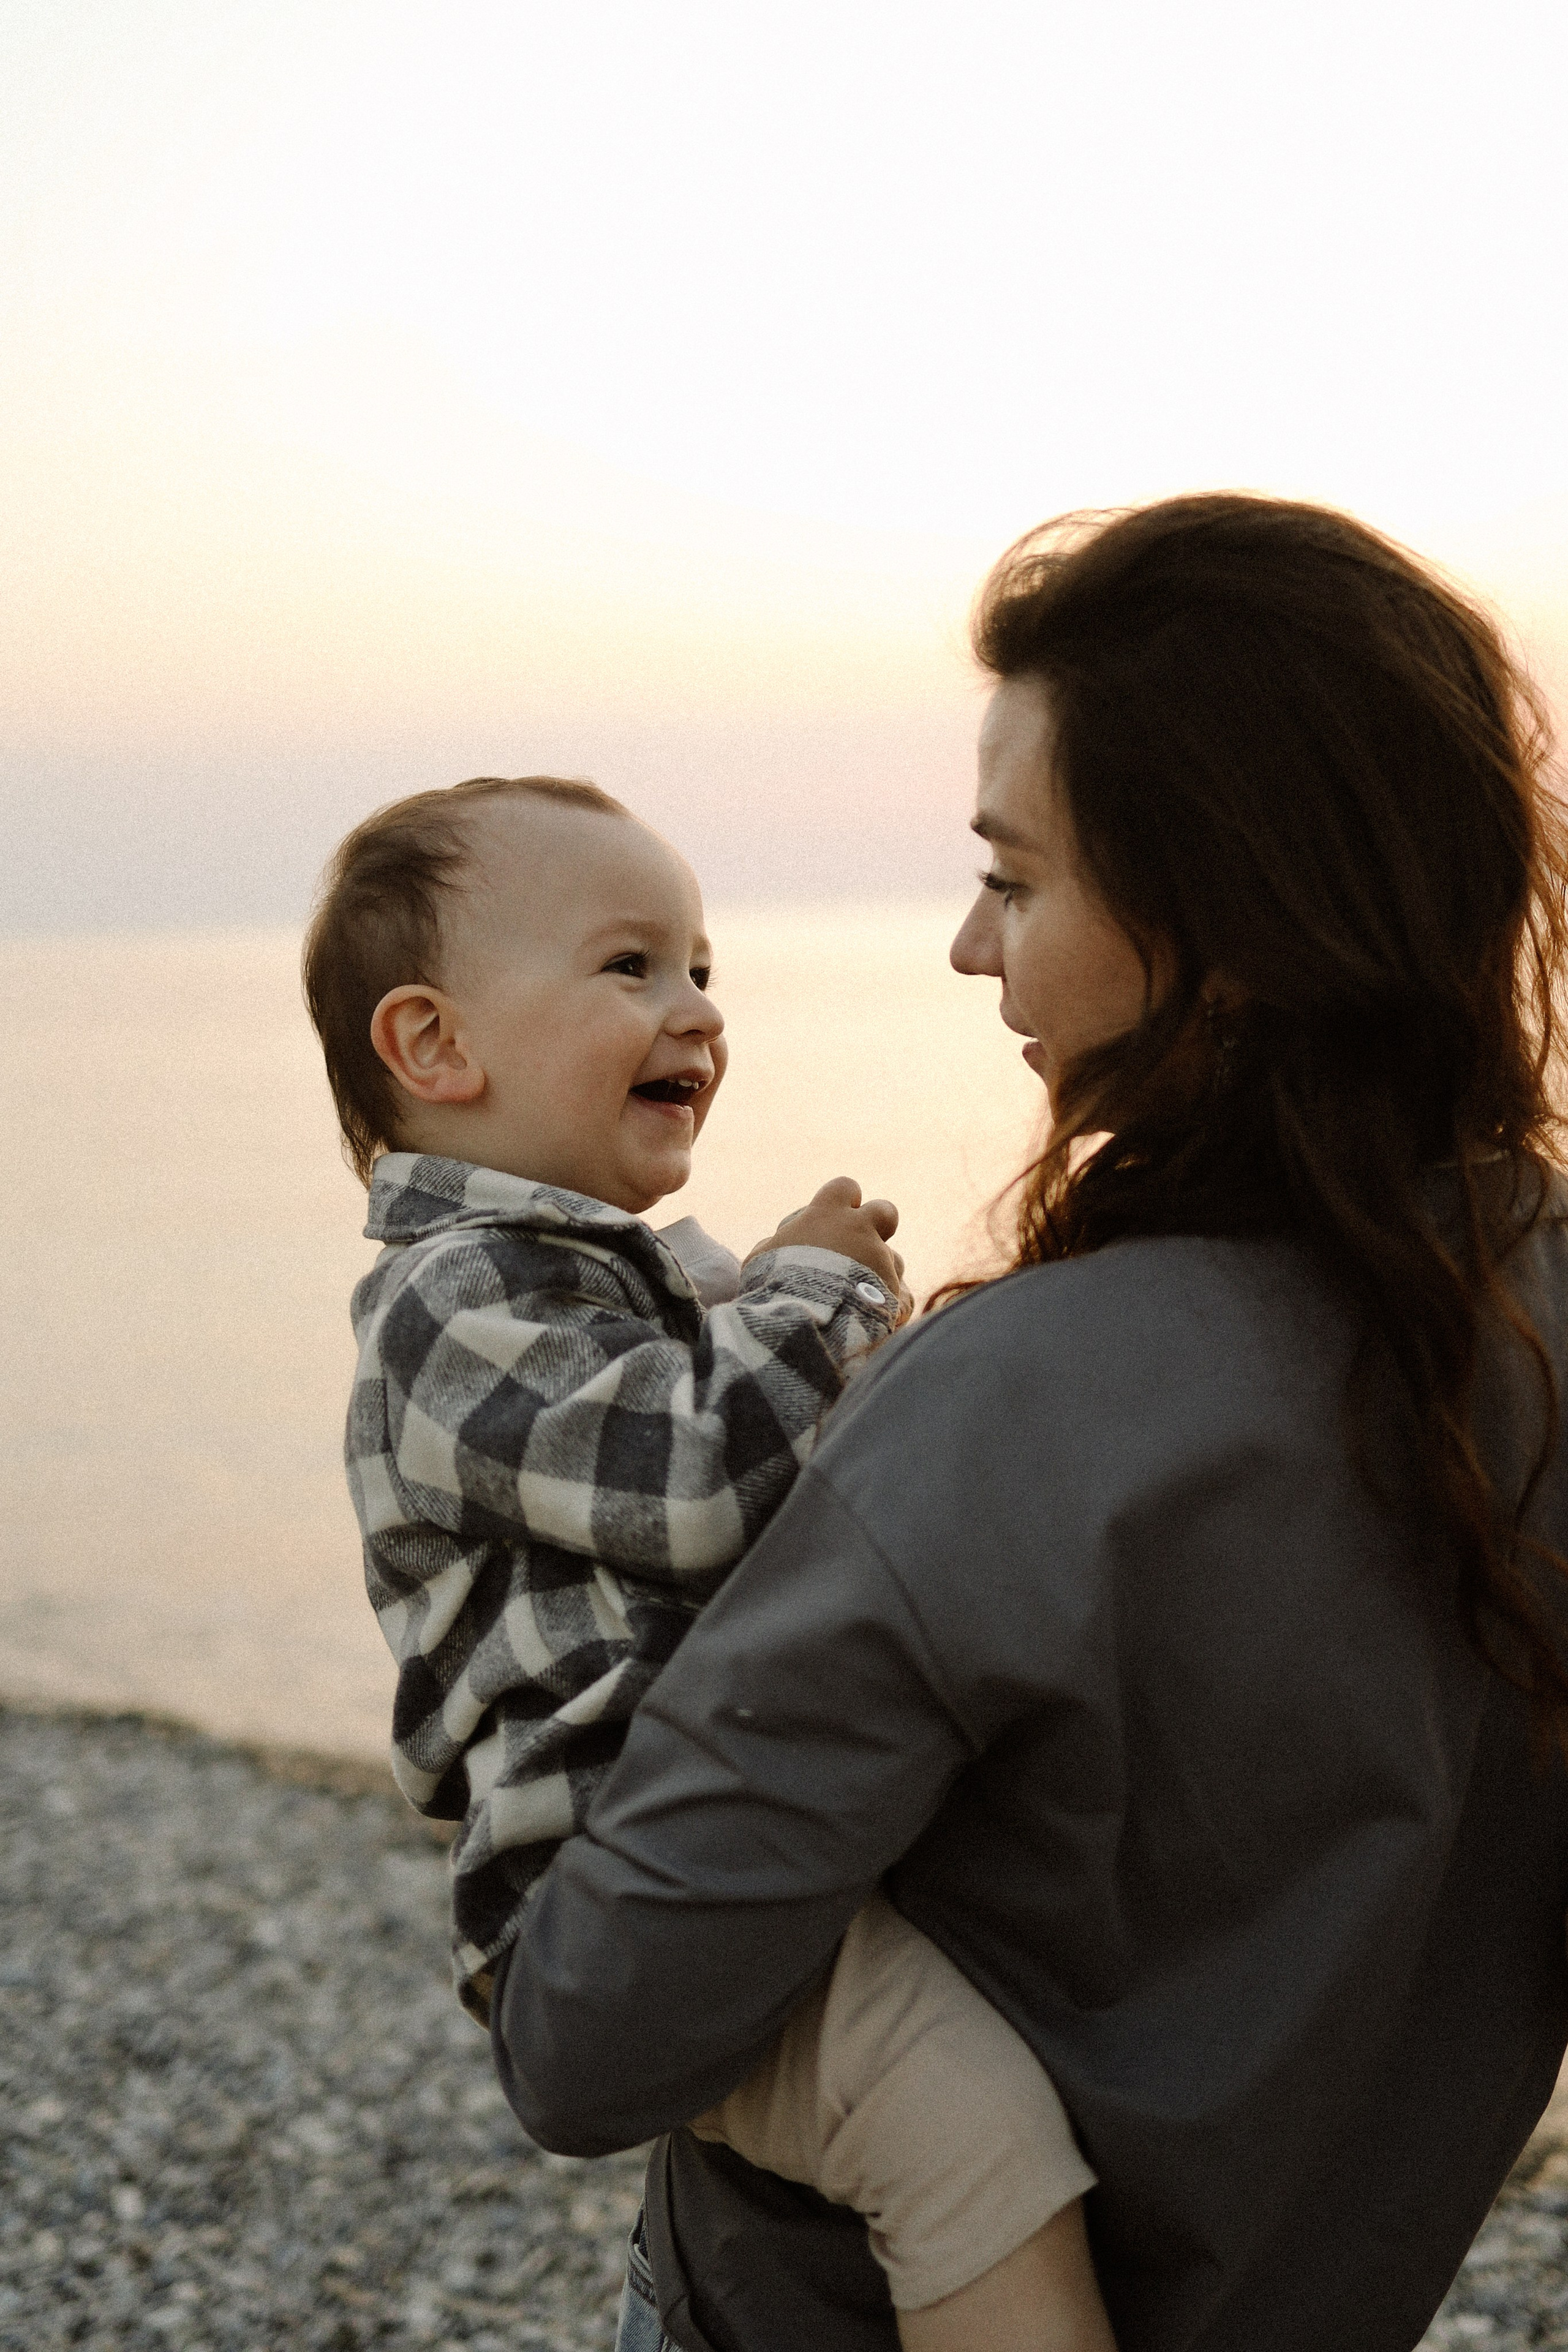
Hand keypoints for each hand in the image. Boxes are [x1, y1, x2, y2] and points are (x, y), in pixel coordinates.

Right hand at [746, 1178, 911, 1316]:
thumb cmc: (776, 1282)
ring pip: (895, 1259)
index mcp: (827, 1214)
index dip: (845, 1200)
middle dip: (880, 1226)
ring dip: (880, 1274)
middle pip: (886, 1211)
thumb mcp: (763, 1259)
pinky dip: (889, 1307)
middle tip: (862, 1248)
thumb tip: (778, 1243)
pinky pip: (901, 1297)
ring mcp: (880, 1259)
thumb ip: (775, 1245)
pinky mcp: (893, 1290)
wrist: (805, 1314)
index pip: (844, 1187)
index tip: (837, 1217)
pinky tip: (875, 1320)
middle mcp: (860, 1230)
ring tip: (859, 1298)